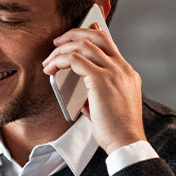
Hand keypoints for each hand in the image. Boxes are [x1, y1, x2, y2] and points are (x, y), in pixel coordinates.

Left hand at [42, 22, 145, 153]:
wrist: (126, 140)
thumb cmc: (116, 129)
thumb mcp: (107, 106)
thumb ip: (95, 94)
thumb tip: (79, 93)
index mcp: (126, 72)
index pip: (108, 43)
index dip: (89, 34)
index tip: (72, 37)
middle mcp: (121, 68)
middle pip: (97, 36)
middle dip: (73, 34)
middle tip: (56, 42)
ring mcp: (113, 71)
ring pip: (83, 45)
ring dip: (61, 50)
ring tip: (48, 61)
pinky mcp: (101, 79)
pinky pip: (75, 59)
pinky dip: (60, 61)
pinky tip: (51, 69)